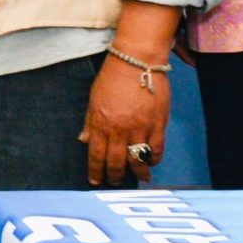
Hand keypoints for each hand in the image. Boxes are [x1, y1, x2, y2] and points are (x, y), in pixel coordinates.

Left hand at [80, 51, 169, 187]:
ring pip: (138, 160)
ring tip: (140, 178)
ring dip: (138, 173)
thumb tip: (84, 141)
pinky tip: (152, 161)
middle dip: (115, 176)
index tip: (95, 181)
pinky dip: (154, 159)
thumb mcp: (94, 99)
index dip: (95, 171)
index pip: (96, 155)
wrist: (137, 60)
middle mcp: (119, 128)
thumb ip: (90, 122)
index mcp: (100, 122)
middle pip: (116, 162)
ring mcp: (140, 127)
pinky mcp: (158, 124)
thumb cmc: (113, 77)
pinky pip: (156, 149)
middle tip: (115, 182)